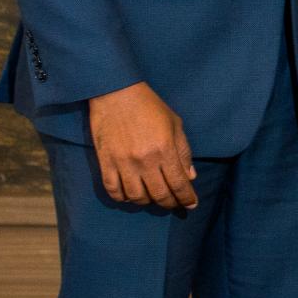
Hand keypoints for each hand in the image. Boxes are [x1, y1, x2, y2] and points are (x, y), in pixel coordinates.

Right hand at [88, 81, 195, 208]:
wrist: (116, 93)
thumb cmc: (150, 106)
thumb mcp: (175, 124)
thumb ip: (183, 151)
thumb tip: (190, 176)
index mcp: (165, 149)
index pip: (179, 183)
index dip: (186, 198)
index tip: (191, 204)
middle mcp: (145, 160)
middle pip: (159, 194)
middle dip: (170, 203)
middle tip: (175, 204)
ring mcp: (123, 163)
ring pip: (136, 197)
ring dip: (147, 202)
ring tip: (153, 198)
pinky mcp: (105, 163)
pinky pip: (113, 190)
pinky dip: (123, 198)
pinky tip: (130, 195)